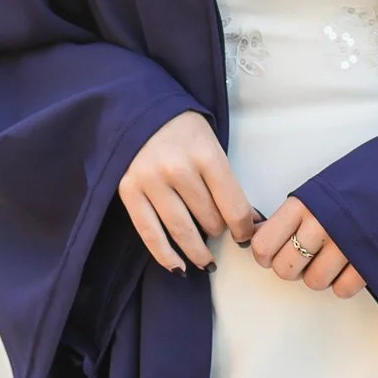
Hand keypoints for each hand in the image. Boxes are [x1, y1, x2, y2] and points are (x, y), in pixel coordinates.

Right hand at [119, 111, 255, 274]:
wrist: (141, 111)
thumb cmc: (184, 130)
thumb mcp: (212, 145)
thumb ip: (226, 182)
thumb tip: (248, 222)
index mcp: (206, 154)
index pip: (233, 206)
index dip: (243, 228)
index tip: (245, 236)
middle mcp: (178, 169)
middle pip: (209, 219)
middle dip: (219, 232)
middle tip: (220, 234)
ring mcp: (151, 181)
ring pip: (182, 230)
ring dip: (197, 251)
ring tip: (205, 261)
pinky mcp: (129, 191)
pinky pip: (149, 233)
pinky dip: (165, 255)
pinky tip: (178, 267)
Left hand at [253, 193, 366, 297]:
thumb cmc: (364, 181)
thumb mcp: (323, 186)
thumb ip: (296, 212)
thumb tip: (265, 234)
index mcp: (304, 203)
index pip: (264, 244)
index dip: (266, 254)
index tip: (272, 253)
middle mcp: (320, 224)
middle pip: (286, 269)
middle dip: (293, 268)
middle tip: (305, 257)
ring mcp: (345, 245)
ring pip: (314, 282)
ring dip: (320, 276)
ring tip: (332, 258)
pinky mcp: (368, 262)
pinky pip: (342, 289)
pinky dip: (344, 283)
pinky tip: (350, 265)